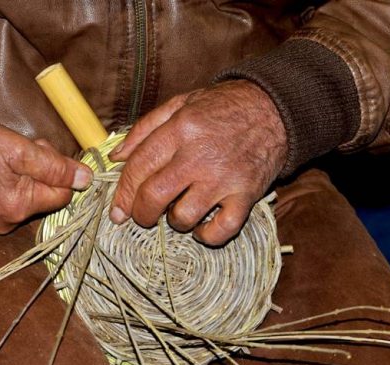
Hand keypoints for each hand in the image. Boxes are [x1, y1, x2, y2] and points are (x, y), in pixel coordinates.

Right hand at [0, 120, 91, 233]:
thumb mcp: (20, 150)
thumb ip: (56, 167)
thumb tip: (86, 180)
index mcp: (20, 208)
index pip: (63, 195)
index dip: (59, 170)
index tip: (41, 151)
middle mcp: (7, 223)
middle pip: (43, 198)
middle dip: (40, 173)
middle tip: (21, 149)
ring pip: (24, 199)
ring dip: (22, 178)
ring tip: (1, 157)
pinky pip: (3, 202)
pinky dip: (3, 185)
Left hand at [109, 80, 286, 245]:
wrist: (274, 108)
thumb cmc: (222, 108)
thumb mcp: (180, 104)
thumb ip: (144, 128)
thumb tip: (115, 157)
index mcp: (180, 129)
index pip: (139, 167)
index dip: (123, 193)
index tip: (118, 211)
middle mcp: (199, 155)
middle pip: (154, 197)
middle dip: (141, 214)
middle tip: (143, 216)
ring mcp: (224, 178)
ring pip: (184, 217)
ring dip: (175, 222)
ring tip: (179, 211)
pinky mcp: (246, 195)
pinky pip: (222, 230)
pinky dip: (208, 235)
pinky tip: (202, 226)